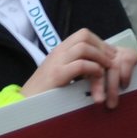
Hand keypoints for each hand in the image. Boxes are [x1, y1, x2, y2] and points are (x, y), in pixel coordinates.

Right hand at [22, 28, 136, 108]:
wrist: (25, 103)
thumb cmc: (45, 92)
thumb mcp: (61, 74)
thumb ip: (74, 67)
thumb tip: (96, 68)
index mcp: (59, 50)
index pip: (83, 35)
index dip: (101, 44)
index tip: (110, 58)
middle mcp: (58, 52)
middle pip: (85, 35)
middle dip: (103, 48)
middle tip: (112, 63)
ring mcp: (56, 62)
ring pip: (84, 47)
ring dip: (101, 59)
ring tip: (107, 71)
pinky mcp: (57, 75)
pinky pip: (81, 65)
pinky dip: (94, 71)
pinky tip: (97, 81)